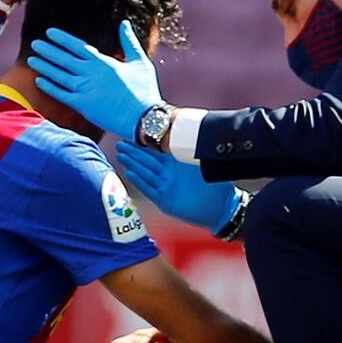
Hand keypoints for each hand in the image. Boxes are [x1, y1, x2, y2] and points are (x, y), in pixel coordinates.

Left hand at [28, 21, 162, 139]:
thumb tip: (124, 23)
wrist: (145, 117)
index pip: (78, 46)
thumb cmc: (145, 90)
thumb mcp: (140, 62)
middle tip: (35, 43)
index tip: (49, 33)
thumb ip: (129, 42)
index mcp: (104, 62)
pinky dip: (50, 88)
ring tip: (32, 59)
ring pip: (59, 75)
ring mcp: (86, 90)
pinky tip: (39, 81)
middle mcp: (91, 73)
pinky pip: (62, 95)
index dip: (62, 39)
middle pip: (64, 59)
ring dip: (45, 67)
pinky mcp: (84, 106)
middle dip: (48, 50)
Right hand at [115, 142, 241, 232]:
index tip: (130, 138)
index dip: (142, 146)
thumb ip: (193, 152)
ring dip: (133, 165)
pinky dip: (140, 182)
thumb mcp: (205, 165)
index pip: (155, 153)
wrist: (221, 208)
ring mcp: (166, 188)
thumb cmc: (215, 187)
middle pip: (146, 162)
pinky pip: (150, 190)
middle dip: (133, 153)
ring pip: (145, 174)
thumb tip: (189, 134)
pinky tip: (130, 174)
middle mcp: (168, 176)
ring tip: (121, 156)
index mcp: (176, 165)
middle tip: (120, 145)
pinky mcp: (166, 201)